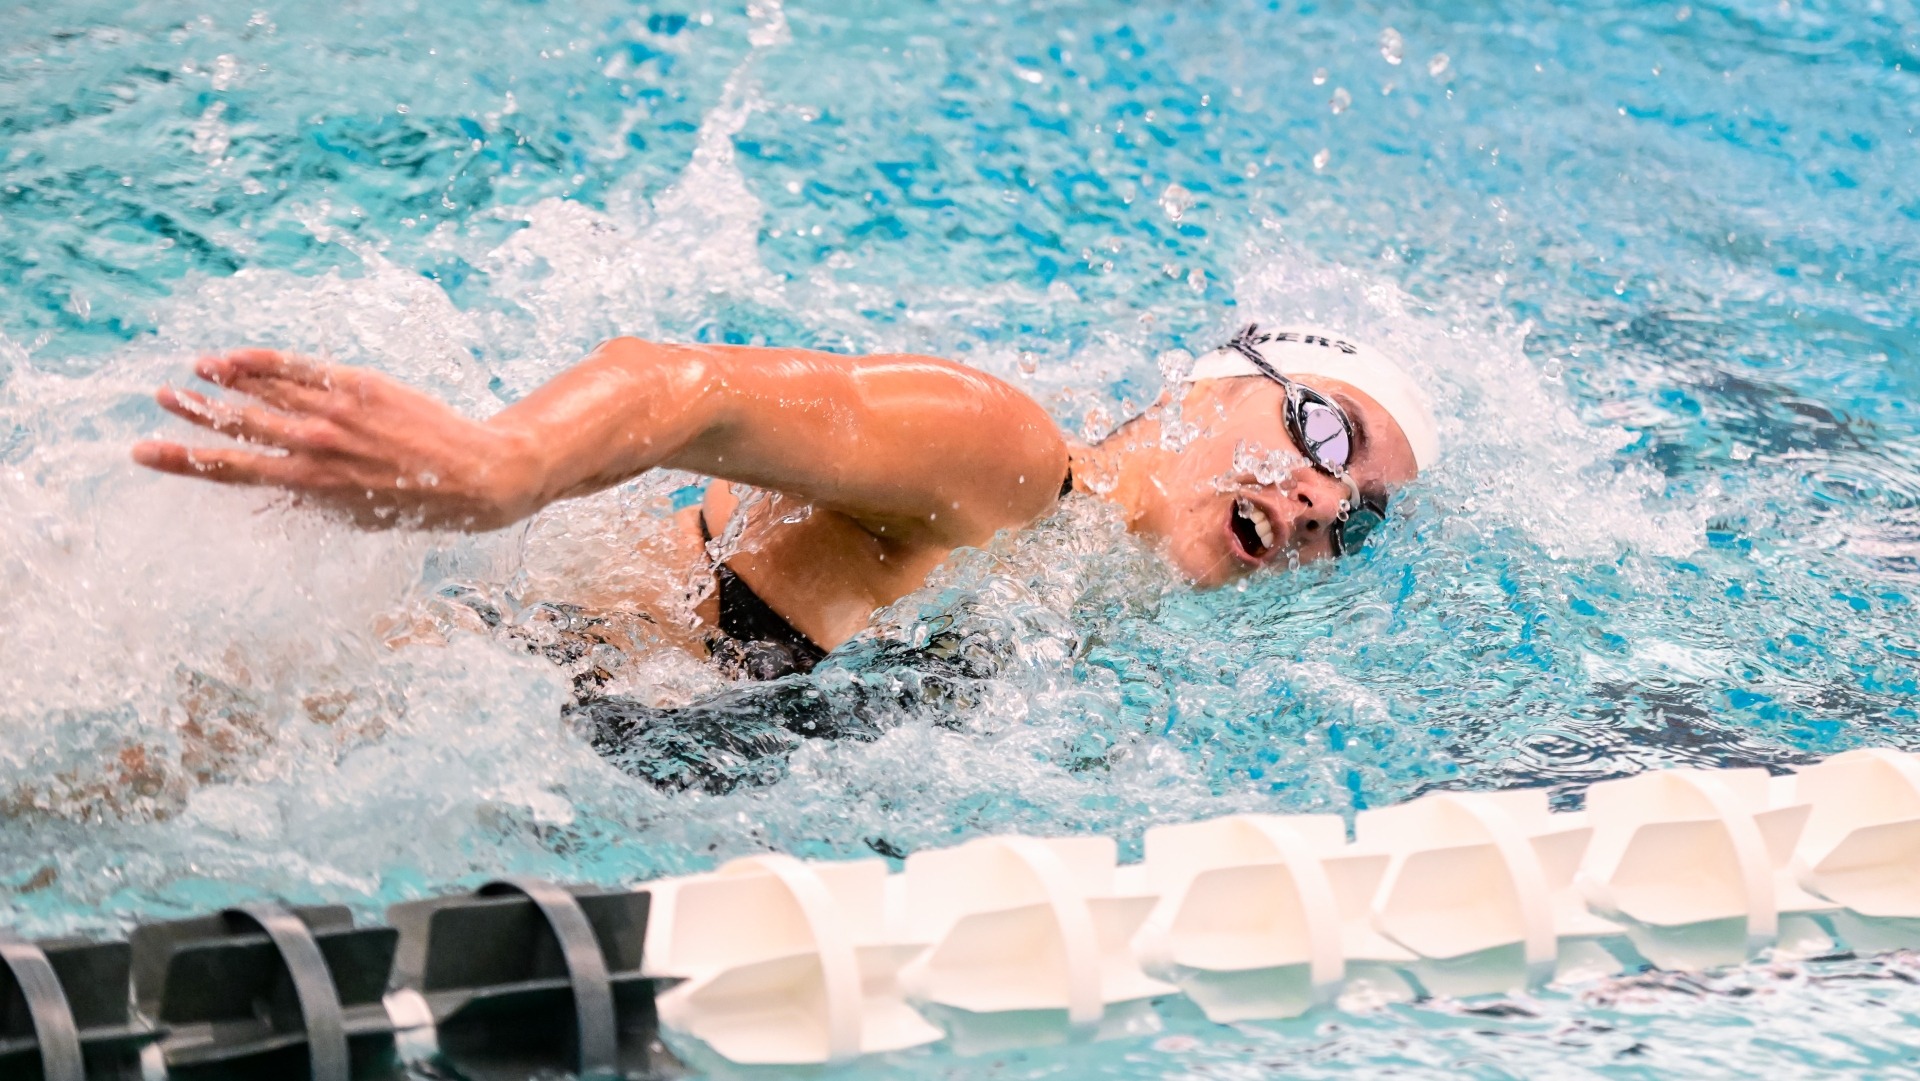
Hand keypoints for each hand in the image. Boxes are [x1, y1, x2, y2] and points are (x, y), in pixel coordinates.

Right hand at [132, 350, 543, 530]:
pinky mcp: (359, 384)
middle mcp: (317, 446)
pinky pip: (301, 369)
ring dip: (223, 382)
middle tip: (159, 398)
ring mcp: (337, 411)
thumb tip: (269, 495)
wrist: (478, 475)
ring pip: (265, 391)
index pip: (232, 470)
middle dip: (195, 412)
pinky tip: (235, 359)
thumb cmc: (416, 503)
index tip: (144, 451)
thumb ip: (309, 500)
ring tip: (193, 373)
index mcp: (311, 485)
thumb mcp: (356, 516)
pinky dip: (263, 363)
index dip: (184, 460)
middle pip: (239, 423)